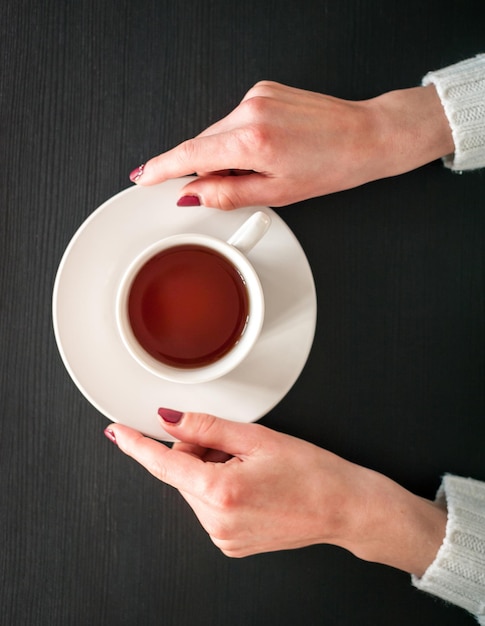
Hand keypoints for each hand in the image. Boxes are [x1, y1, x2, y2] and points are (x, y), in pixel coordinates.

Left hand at [105, 410, 446, 575]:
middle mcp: (216, 521)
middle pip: (182, 472)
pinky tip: (251, 485)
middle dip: (198, 451)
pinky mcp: (231, 545)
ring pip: (195, 489)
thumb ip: (206, 427)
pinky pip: (209, 508)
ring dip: (211, 471)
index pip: (163, 462)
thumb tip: (170, 418)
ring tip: (252, 467)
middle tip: (236, 445)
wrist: (342, 507)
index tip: (118, 433)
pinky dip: (220, 489)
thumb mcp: (257, 437)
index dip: (136, 445)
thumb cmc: (311, 472)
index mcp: (220, 491)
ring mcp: (224, 537)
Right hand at [130, 81, 453, 208]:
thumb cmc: (331, 166)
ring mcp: (257, 95)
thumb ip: (228, 193)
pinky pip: (234, 119)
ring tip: (259, 169)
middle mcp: (251, 110)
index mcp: (253, 141)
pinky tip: (262, 150)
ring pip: (218, 132)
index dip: (161, 168)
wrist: (365, 136)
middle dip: (200, 167)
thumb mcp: (277, 193)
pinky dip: (236, 138)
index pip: (190, 154)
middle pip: (202, 143)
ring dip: (223, 154)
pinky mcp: (265, 89)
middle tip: (219, 188)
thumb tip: (193, 194)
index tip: (143, 176)